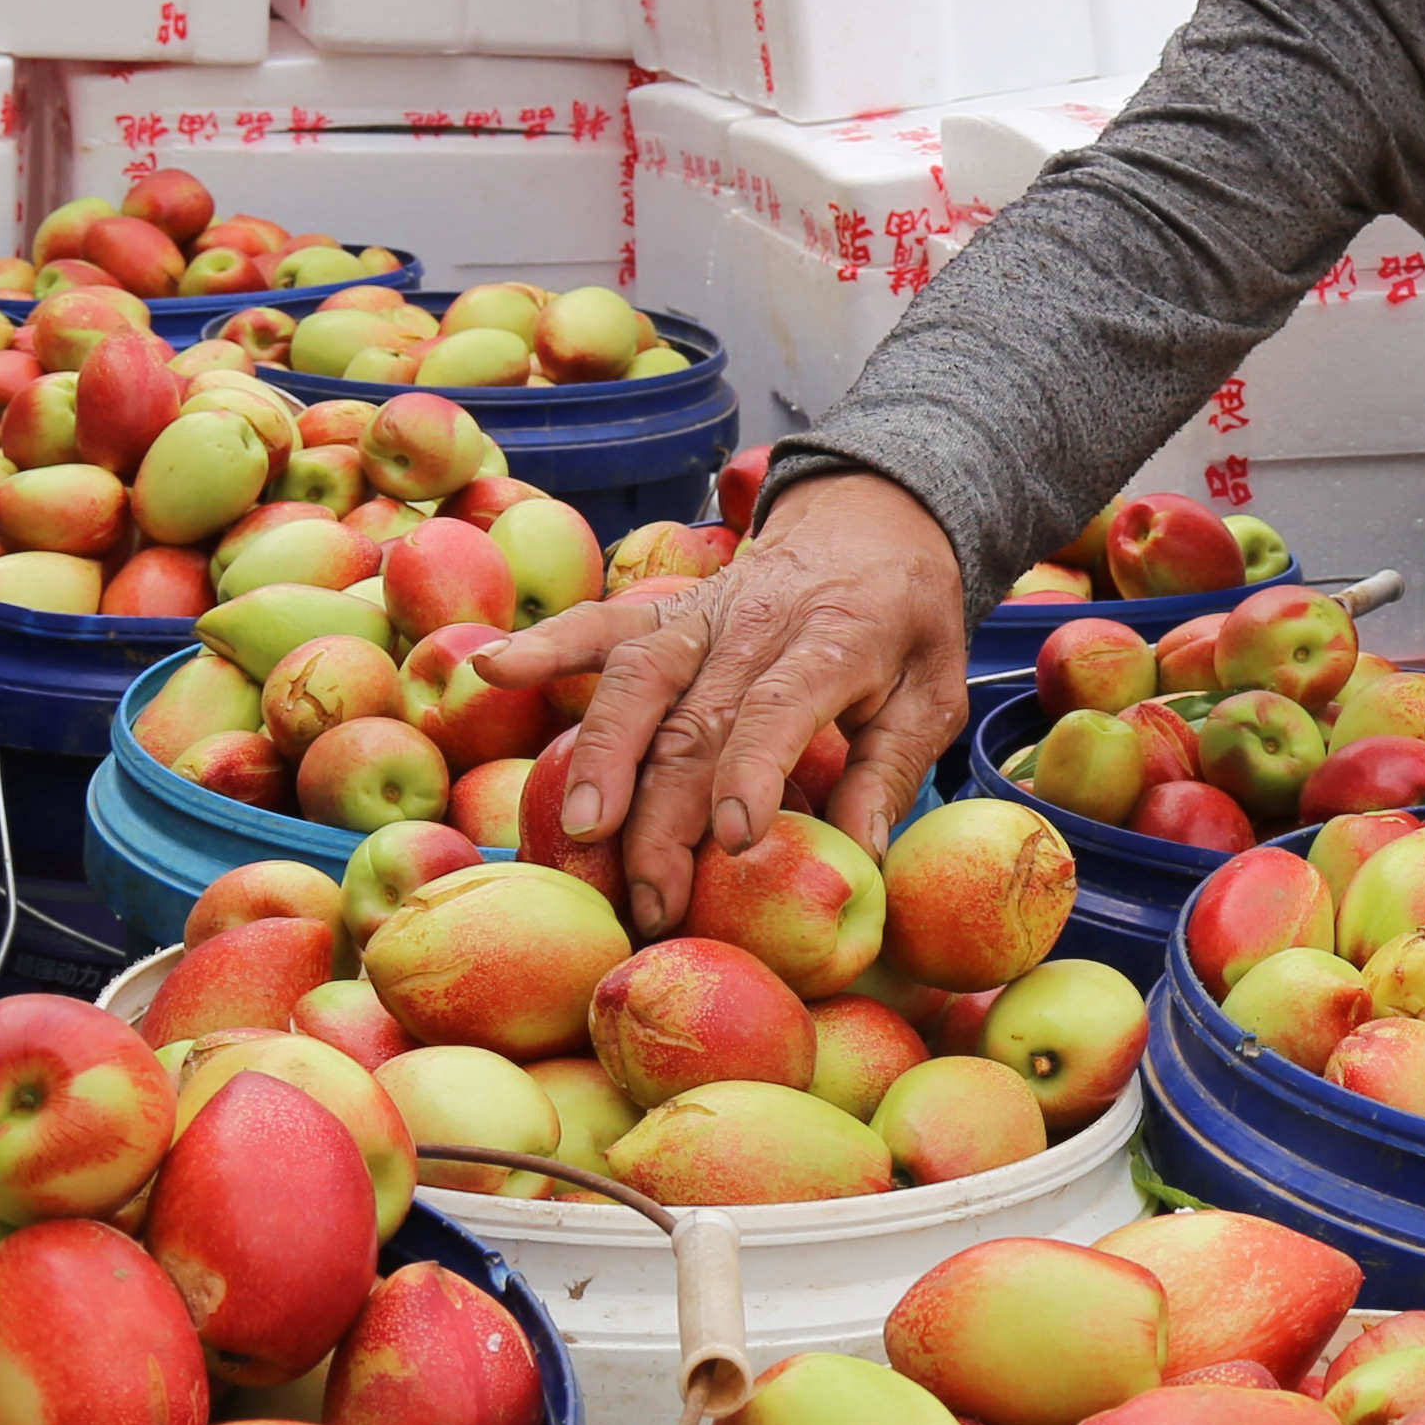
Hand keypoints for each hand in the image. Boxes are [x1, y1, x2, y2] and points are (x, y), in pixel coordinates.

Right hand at [478, 472, 971, 930]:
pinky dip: (546, 645)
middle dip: (665, 818)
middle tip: (649, 902)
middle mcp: (754, 625)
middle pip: (695, 722)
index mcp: (831, 641)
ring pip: (637, 681)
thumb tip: (861, 853)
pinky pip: (600, 626)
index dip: (751, 773)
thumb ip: (891, 767)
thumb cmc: (906, 626)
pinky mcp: (661, 611)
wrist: (875, 522)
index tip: (733, 843)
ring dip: (603, 757)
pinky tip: (490, 668)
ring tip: (580, 830)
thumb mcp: (933, 691)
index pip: (777, 709)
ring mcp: (699, 615)